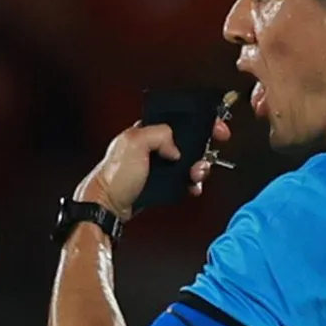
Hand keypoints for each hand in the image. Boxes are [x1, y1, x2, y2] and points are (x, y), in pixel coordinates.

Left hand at [74, 117, 231, 219]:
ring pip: (190, 163)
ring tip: (195, 175)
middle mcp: (153, 147)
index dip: (201, 122)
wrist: (107, 206)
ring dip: (199, 169)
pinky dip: (192, 184)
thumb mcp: (134, 142)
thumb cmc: (113, 175)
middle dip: (204, 150)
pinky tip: (191, 187)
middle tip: (205, 158)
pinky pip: (185, 180)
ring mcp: (158, 166)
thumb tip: (176, 147)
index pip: (180, 120)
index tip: (217, 129)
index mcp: (146, 131)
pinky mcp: (161, 183)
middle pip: (190, 143)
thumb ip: (160, 134)